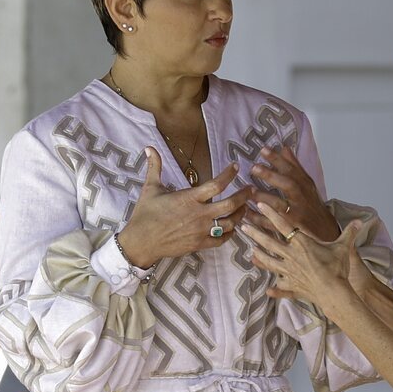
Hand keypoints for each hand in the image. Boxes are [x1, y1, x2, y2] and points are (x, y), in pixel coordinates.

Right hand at [117, 151, 252, 268]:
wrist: (141, 242)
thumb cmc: (145, 214)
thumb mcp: (151, 188)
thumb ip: (155, 167)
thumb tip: (149, 147)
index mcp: (189, 198)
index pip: (217, 184)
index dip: (229, 174)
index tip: (235, 168)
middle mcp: (199, 215)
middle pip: (231, 204)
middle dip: (244, 195)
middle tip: (251, 189)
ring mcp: (201, 231)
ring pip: (230, 223)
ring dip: (241, 214)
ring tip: (245, 207)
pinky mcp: (200, 244)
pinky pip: (222, 240)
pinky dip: (231, 233)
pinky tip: (233, 227)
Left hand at [242, 203, 362, 314]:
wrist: (334, 292)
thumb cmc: (337, 268)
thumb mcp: (343, 248)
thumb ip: (349, 233)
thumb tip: (360, 222)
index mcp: (301, 244)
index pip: (283, 225)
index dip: (271, 213)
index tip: (259, 204)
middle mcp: (291, 256)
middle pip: (269, 242)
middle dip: (255, 233)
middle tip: (243, 226)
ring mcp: (289, 272)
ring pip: (269, 262)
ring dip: (259, 256)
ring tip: (250, 251)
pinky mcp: (292, 286)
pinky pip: (282, 288)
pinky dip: (275, 290)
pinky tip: (268, 290)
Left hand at [249, 146, 339, 243]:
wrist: (324, 230)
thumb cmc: (311, 204)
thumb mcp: (307, 184)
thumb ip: (294, 167)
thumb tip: (284, 148)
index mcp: (304, 185)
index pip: (291, 169)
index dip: (277, 159)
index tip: (263, 149)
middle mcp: (301, 198)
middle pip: (288, 184)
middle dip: (271, 175)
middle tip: (254, 168)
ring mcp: (296, 214)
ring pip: (279, 205)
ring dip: (264, 197)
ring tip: (249, 191)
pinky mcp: (290, 229)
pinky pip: (272, 224)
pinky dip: (259, 219)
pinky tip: (247, 213)